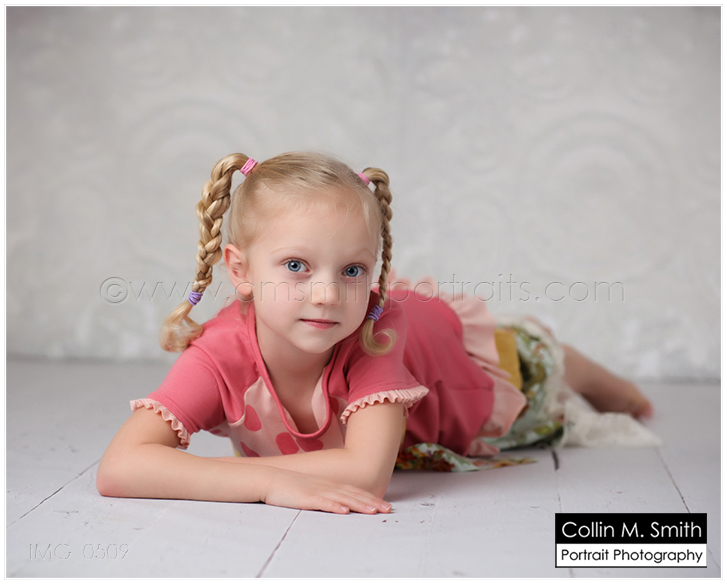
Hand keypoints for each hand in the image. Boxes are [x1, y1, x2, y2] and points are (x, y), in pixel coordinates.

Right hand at [261, 468, 391, 514]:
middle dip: (371, 502)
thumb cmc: (290, 486)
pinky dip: (334, 506)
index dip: (370, 498)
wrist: (270, 479)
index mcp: (329, 484)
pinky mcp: (306, 497)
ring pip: (342, 498)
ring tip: (373, 511)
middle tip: (387, 510)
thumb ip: (327, 494)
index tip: (384, 505)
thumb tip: (340, 504)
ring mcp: (317, 490)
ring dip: (358, 505)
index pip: (354, 491)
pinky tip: (344, 511)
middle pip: (353, 494)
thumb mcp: (312, 489)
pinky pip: (322, 502)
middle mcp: (327, 486)